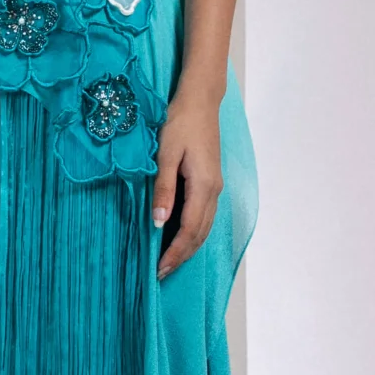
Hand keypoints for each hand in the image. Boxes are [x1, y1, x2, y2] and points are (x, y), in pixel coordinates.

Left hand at [151, 85, 222, 279]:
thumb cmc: (180, 122)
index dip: (175, 252)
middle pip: (201, 234)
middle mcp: (214, 190)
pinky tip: (179, 236)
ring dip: (188, 246)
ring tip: (170, 261)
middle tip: (161, 273)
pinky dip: (193, 232)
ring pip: (205, 227)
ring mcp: (215, 186)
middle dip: (182, 255)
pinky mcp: (211, 181)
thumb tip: (159, 222)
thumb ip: (163, 189)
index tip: (160, 268)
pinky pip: (204, 215)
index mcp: (204, 185)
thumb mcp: (166, 154)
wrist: (200, 100)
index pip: (190, 229)